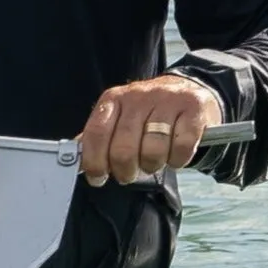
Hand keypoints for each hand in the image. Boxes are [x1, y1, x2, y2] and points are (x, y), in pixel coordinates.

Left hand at [75, 72, 221, 185]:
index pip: (96, 133)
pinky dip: (178, 160)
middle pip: (123, 148)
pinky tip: (176, 155)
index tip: (98, 178)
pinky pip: (181, 147)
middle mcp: (139, 96)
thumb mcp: (121, 117)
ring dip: (153, 165)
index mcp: (115, 99)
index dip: (94, 162)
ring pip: (153, 150)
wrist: (191, 89)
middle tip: (130, 174)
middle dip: (125, 171)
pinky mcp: (194, 108)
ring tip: (154, 161)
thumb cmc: (150, 113)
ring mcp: (167, 100)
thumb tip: (74, 158)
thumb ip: (99, 136)